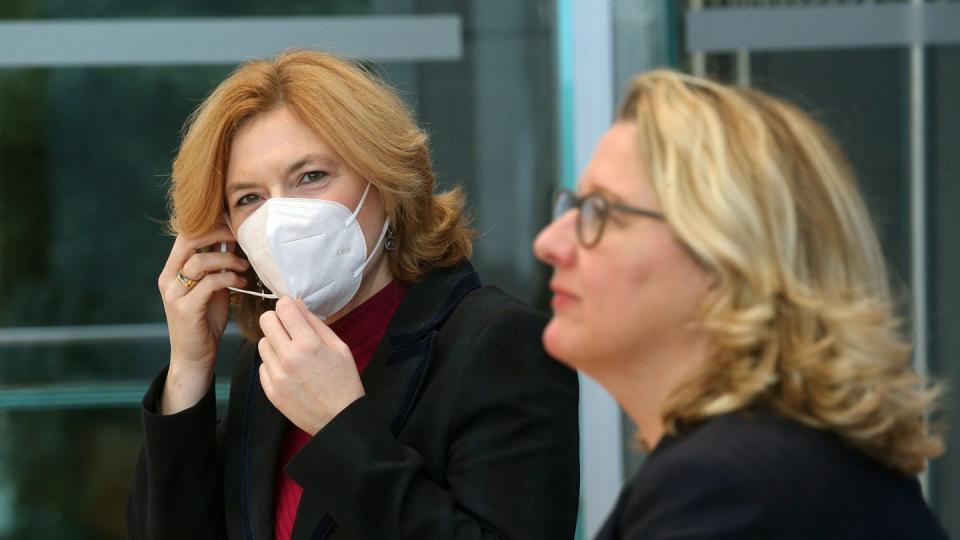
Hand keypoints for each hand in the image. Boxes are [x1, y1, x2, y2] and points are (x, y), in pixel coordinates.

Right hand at [158, 224, 248, 412]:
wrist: (195, 356)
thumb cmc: (206, 319)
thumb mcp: (211, 287)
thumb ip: (217, 265)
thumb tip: (235, 239)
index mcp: (172, 269)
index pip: (185, 235)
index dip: (210, 225)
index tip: (234, 225)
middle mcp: (168, 278)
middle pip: (190, 240)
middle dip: (218, 234)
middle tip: (241, 237)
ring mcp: (174, 293)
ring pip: (200, 261)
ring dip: (228, 260)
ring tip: (245, 268)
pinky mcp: (185, 309)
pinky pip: (209, 283)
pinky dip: (229, 279)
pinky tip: (242, 284)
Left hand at [258, 296, 364, 434]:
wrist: (339, 419)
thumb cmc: (344, 380)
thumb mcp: (339, 347)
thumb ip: (315, 323)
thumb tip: (296, 304)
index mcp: (308, 344)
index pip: (283, 307)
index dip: (289, 305)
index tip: (294, 312)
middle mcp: (288, 357)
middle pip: (266, 321)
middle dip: (278, 320)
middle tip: (290, 329)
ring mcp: (276, 375)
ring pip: (262, 342)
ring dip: (275, 342)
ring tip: (291, 353)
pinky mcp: (270, 390)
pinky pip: (263, 364)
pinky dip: (273, 363)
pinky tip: (289, 371)